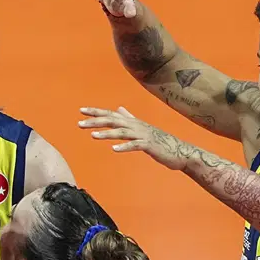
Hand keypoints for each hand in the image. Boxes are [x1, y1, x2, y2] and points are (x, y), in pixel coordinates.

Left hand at [79, 107, 202, 171]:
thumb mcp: (141, 128)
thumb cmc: (159, 141)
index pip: (111, 115)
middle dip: (96, 122)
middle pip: (113, 121)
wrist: (179, 151)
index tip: (81, 111)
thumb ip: (129, 118)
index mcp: (132, 122)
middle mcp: (136, 126)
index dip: (96, 112)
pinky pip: (135, 145)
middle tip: (79, 124)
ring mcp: (143, 135)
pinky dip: (124, 146)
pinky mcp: (149, 145)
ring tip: (93, 136)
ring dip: (107, 134)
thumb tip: (119, 109)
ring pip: (122, 132)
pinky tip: (114, 149)